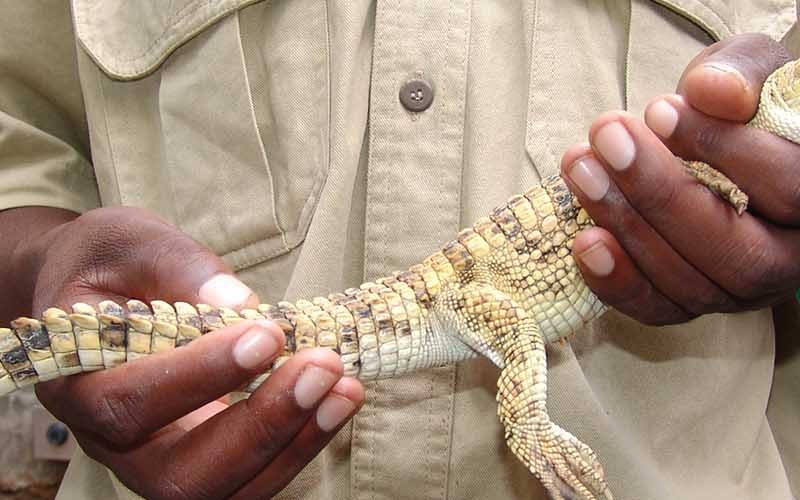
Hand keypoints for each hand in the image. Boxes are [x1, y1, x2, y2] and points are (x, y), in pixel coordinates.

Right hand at [12, 206, 363, 498]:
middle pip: (180, 476)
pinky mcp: (202, 455)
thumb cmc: (108, 263)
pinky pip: (251, 477)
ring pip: (224, 491)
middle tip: (322, 367)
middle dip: (260, 426)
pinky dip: (300, 444)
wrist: (100, 291)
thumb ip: (178, 268)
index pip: (130, 403)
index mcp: (76, 383)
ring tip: (344, 388)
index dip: (200, 376)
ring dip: (293, 443)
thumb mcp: (129, 241)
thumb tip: (242, 304)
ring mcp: (159, 457)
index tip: (266, 335)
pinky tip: (339, 398)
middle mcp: (113, 441)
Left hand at [559, 33, 798, 324]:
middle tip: (607, 139)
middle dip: (660, 192)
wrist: (713, 149)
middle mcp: (789, 258)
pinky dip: (616, 282)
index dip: (721, 148)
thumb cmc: (736, 108)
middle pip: (736, 248)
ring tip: (583, 168)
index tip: (657, 110)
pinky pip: (657, 309)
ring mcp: (739, 290)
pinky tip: (583, 241)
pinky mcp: (691, 304)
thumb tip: (709, 92)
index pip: (788, 186)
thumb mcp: (747, 74)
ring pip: (690, 282)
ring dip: (626, 225)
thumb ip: (738, 75)